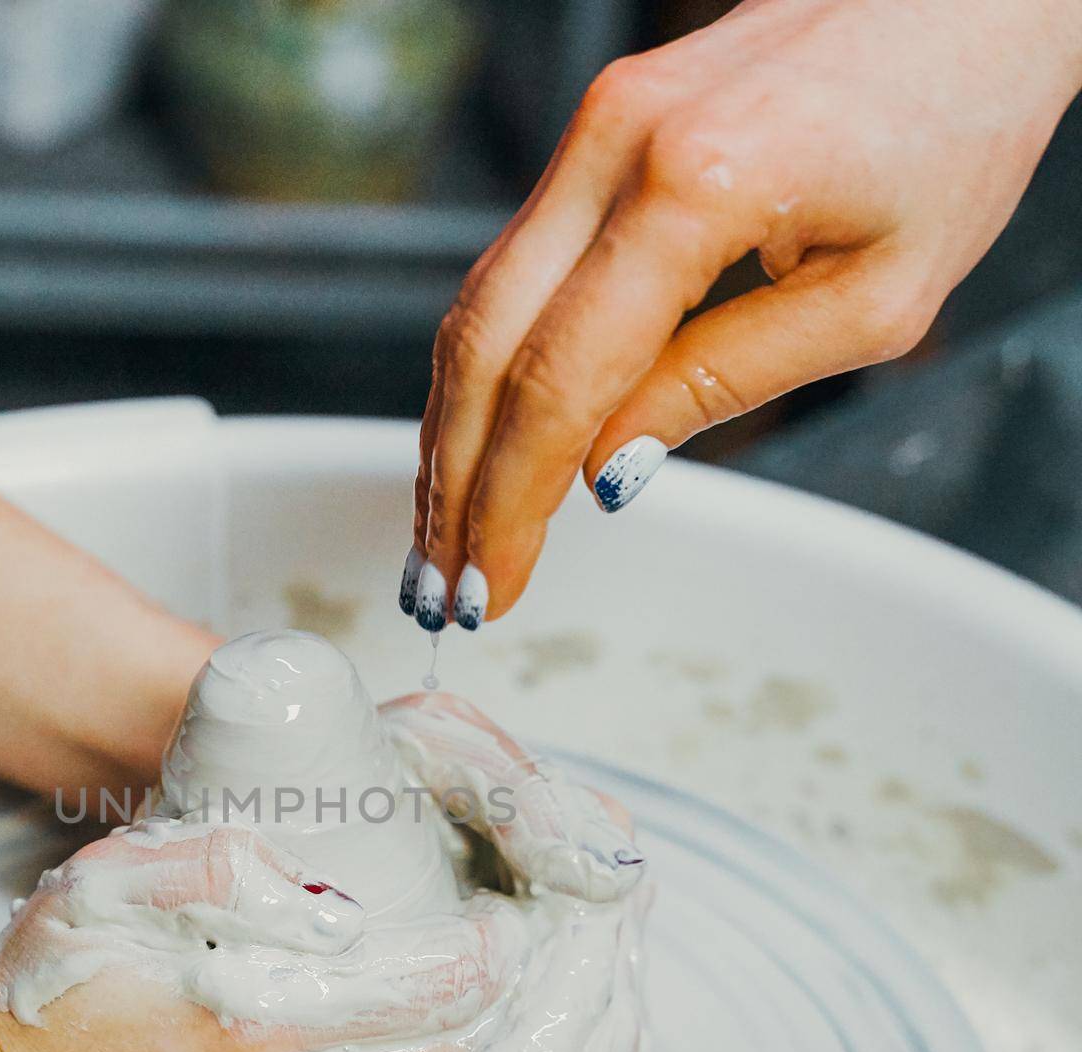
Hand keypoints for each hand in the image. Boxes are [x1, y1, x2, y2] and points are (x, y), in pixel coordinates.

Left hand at [381, 692, 650, 1051]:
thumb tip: (605, 875)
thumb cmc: (371, 754)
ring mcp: (593, 950)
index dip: (535, 1047)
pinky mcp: (566, 993)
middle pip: (603, 1027)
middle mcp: (602, 899)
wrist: (335, 770)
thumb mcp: (436, 744)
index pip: (590, 964)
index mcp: (583, 836)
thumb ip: (513, 791)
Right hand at [405, 0, 1081, 625]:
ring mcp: (596, 126)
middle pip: (483, 348)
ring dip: (452, 433)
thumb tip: (608, 470)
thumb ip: (723, 385)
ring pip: (477, 308)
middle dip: (452, 485)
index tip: (491, 585)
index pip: (559, 383)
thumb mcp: (873, 298)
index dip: (511, 503)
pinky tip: (481, 439)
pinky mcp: (596, 129)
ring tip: (444, 531)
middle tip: (439, 585)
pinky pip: (512, 268)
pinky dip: (487, 369)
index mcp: (697, 185)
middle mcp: (617, 141)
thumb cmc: (956, 122)